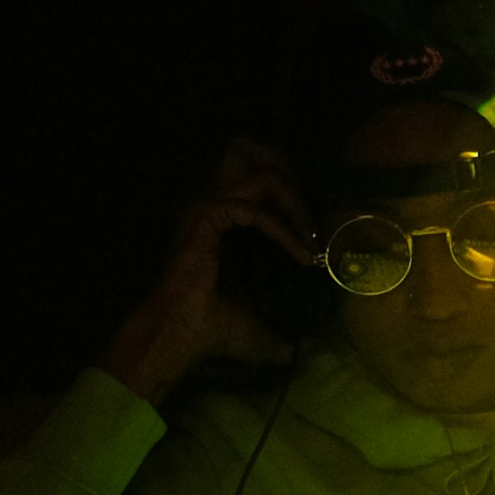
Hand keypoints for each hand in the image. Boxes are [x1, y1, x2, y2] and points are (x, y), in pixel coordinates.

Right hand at [100, 140, 319, 403]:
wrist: (180, 334)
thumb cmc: (211, 329)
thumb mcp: (258, 320)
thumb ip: (282, 323)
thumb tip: (309, 345)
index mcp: (223, 219)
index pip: (258, 175)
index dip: (291, 194)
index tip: (313, 238)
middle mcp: (214, 204)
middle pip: (249, 150)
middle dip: (287, 173)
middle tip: (306, 217)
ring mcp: (208, 205)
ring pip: (263, 174)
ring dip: (294, 202)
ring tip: (309, 236)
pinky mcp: (207, 214)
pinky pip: (257, 209)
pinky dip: (284, 229)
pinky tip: (300, 254)